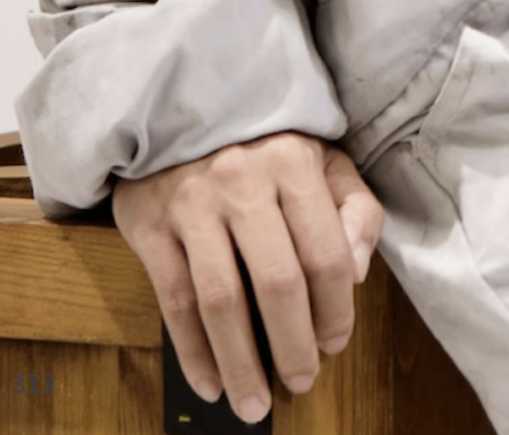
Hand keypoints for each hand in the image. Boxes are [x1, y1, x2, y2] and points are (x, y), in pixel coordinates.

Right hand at [110, 131, 384, 423]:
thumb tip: (357, 272)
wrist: (177, 104)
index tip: (335, 343)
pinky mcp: (151, 223)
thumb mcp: (321, 157)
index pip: (325, 254)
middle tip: (301, 381)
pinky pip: (173, 300)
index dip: (335, 311)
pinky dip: (192, 351)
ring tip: (254, 406)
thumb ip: (354, 209)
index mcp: (293, 162)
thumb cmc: (262, 143)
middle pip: (277, 283)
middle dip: (293, 346)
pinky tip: (210, 383)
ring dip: (241, 364)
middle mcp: (242, 180)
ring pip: (222, 300)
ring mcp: (192, 202)